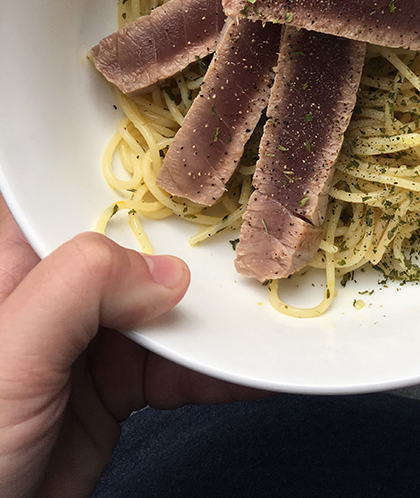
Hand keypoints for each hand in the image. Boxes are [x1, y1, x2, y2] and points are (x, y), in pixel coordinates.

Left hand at [0, 196, 260, 497]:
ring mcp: (87, 337)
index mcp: (18, 256)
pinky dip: (216, 371)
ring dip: (218, 316)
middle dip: (197, 247)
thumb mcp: (12, 349)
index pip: (80, 191)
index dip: (140, 175)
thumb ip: (84, 286)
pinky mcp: (112, 385)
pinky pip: (177, 366)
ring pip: (168, 307)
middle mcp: (56, 288)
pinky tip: (248, 372)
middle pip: (141, 246)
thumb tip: (169, 272)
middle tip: (256, 242)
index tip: (203, 163)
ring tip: (266, 313)